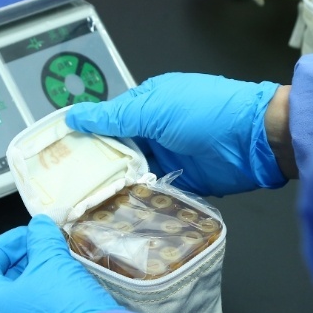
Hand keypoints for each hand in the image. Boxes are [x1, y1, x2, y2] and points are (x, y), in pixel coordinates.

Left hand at [0, 215, 122, 312]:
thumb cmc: (66, 309)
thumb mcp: (52, 261)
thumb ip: (41, 237)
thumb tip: (39, 226)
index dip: (8, 242)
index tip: (29, 234)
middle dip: (24, 256)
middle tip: (44, 244)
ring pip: (17, 292)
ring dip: (35, 271)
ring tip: (57, 260)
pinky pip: (30, 306)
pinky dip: (42, 289)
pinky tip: (62, 280)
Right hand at [65, 73, 286, 196]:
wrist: (254, 139)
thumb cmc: (206, 112)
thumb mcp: (154, 108)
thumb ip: (113, 118)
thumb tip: (74, 116)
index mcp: (148, 103)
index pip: (107, 120)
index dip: (84, 136)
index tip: (58, 154)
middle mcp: (155, 129)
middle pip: (117, 150)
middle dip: (96, 165)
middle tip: (65, 185)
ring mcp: (168, 156)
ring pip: (132, 172)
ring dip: (114, 184)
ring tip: (83, 202)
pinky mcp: (181, 181)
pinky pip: (152, 190)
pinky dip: (136, 198)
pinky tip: (114, 209)